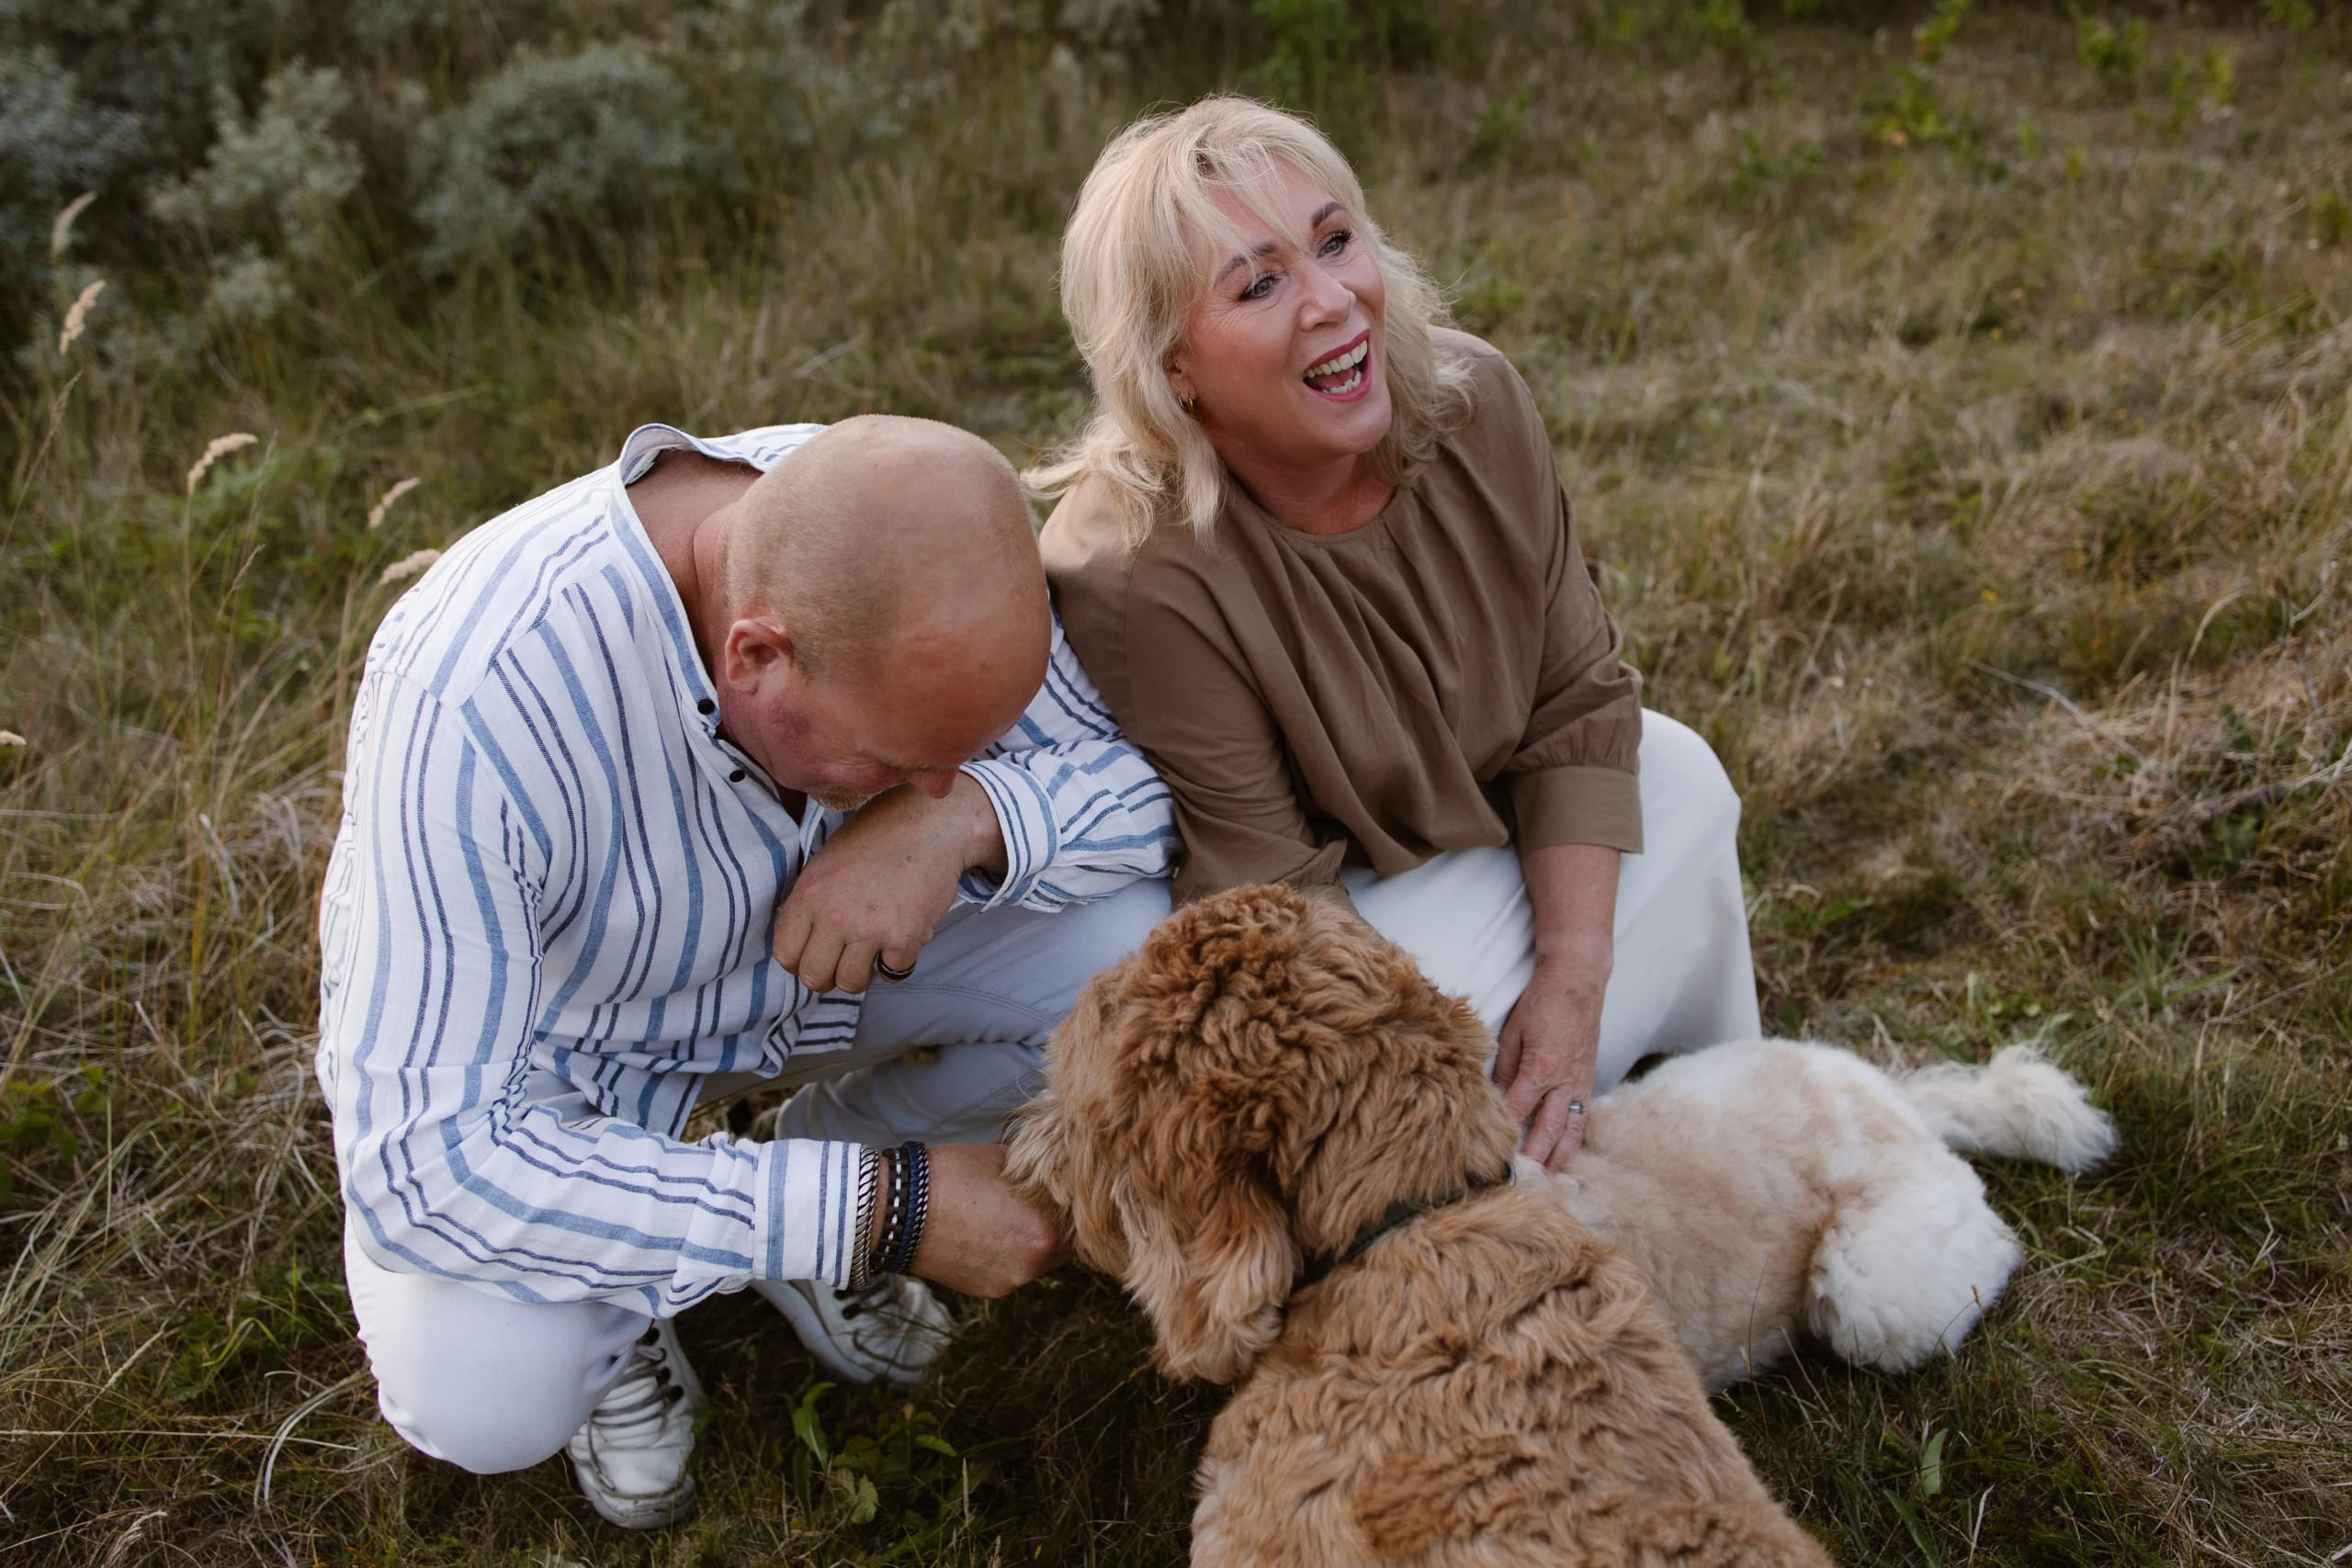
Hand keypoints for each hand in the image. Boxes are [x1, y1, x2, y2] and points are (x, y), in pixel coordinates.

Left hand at [772, 777, 1001, 994]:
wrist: (929, 825)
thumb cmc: (878, 839)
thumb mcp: (826, 864)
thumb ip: (809, 903)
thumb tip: (800, 941)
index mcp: (808, 895)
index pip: (786, 955)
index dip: (800, 963)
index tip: (817, 958)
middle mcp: (834, 915)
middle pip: (814, 977)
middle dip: (829, 977)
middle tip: (845, 961)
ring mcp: (869, 929)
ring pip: (850, 983)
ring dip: (862, 974)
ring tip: (873, 952)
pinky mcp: (904, 939)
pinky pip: (892, 974)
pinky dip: (898, 962)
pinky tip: (902, 936)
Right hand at [904, 1142, 1069, 1297]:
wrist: (899, 1210)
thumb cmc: (951, 1177)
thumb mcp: (1005, 1160)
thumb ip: (1040, 1176)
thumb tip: (1056, 1173)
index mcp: (1044, 1231)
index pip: (1080, 1221)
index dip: (1072, 1204)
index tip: (1063, 1192)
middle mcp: (1033, 1264)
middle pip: (1062, 1245)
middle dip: (1053, 1225)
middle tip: (1037, 1204)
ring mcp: (1010, 1282)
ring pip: (1037, 1260)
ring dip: (1030, 1242)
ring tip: (1004, 1218)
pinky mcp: (988, 1291)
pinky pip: (1011, 1271)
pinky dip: (1006, 1255)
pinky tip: (986, 1234)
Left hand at [1494, 955, 1605, 1171]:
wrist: (1579, 979)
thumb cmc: (1542, 1001)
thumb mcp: (1513, 1031)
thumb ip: (1503, 1067)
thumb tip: (1491, 1097)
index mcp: (1541, 1068)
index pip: (1518, 1112)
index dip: (1504, 1136)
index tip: (1489, 1157)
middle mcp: (1565, 1082)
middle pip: (1548, 1132)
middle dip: (1533, 1160)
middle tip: (1520, 1185)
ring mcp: (1581, 1083)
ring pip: (1572, 1131)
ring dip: (1559, 1158)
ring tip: (1547, 1180)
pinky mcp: (1589, 1079)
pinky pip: (1583, 1118)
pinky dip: (1574, 1139)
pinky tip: (1565, 1152)